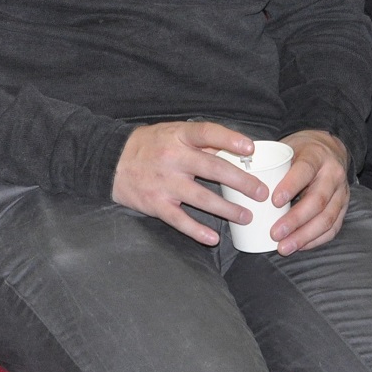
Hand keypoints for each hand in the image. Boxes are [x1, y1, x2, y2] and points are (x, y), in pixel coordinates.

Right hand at [112, 120, 263, 245]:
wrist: (110, 161)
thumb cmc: (149, 145)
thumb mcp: (172, 133)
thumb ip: (201, 142)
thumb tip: (234, 150)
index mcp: (179, 136)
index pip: (208, 133)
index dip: (230, 139)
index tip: (251, 149)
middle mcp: (173, 158)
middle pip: (212, 168)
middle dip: (241, 181)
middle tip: (261, 192)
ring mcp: (165, 183)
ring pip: (201, 198)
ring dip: (226, 209)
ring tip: (246, 216)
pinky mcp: (156, 204)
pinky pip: (180, 220)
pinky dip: (196, 231)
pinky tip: (212, 239)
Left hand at [270, 130, 351, 254]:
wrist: (329, 149)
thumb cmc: (301, 151)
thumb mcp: (287, 148)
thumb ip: (270, 163)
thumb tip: (239, 179)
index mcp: (317, 155)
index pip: (305, 170)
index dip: (291, 186)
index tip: (274, 201)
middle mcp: (333, 173)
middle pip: (318, 200)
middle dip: (296, 220)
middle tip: (274, 234)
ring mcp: (341, 192)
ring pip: (327, 218)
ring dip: (305, 236)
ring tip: (284, 247)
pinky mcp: (343, 207)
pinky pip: (333, 228)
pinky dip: (316, 240)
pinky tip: (300, 246)